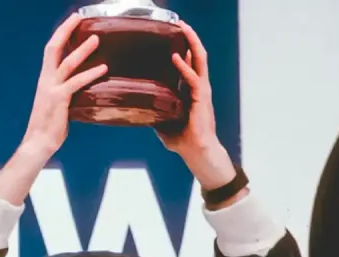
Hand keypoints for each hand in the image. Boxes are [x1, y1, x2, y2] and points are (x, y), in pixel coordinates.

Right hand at [22, 13, 108, 156]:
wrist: (37, 144)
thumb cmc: (49, 127)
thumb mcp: (58, 104)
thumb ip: (68, 91)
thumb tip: (84, 86)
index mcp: (45, 80)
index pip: (50, 51)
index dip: (60, 34)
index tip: (72, 21)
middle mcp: (46, 81)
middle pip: (53, 49)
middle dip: (65, 31)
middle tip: (78, 18)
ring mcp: (51, 90)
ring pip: (66, 63)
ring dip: (82, 50)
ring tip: (96, 39)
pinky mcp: (59, 100)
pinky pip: (76, 82)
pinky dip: (90, 74)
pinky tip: (103, 69)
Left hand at [155, 21, 236, 190]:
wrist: (196, 152)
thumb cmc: (182, 140)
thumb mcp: (162, 123)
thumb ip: (153, 113)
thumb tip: (136, 109)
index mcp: (189, 90)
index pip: (189, 62)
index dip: (184, 47)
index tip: (174, 34)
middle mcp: (198, 86)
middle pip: (197, 55)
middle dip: (190, 37)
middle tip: (180, 23)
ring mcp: (201, 91)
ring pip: (200, 60)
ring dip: (192, 43)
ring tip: (183, 29)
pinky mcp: (201, 99)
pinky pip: (193, 79)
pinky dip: (185, 67)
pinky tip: (176, 57)